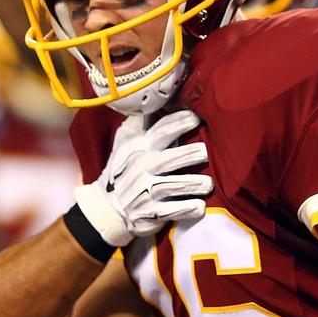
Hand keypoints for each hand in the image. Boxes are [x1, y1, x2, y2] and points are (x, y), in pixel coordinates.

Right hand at [74, 110, 212, 246]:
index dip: (180, 122)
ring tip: (208, 183)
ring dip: (193, 184)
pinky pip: (172, 211)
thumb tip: (151, 103)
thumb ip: (137, 126)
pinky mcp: (152, 213)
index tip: (197, 117)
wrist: (109, 210)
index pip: (161, 131)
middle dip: (188, 154)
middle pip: (168, 159)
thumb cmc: (123, 172)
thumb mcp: (123, 146)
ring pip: (173, 186)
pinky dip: (187, 209)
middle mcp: (142, 168)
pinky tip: (200, 206)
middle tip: (205, 152)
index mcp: (139, 149)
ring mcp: (146, 192)